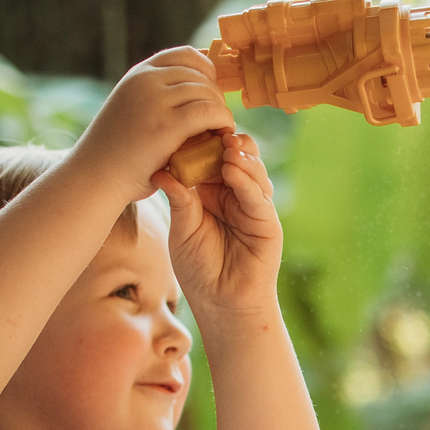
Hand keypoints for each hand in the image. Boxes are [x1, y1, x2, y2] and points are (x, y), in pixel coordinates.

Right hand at [70, 47, 234, 206]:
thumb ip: (156, 95)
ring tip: (219, 130)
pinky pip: (209, 112)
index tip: (211, 94)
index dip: (207, 71)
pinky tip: (222, 134)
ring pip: (207, 93)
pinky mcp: (167, 125)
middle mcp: (146, 80)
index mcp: (139, 73)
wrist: (96, 176)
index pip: (186, 54)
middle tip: (218, 120)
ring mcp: (155, 100)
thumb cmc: (117, 150)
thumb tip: (193, 88)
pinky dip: (223, 121)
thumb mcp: (132, 107)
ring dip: (221, 110)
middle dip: (216, 96)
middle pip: (200, 75)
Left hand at [157, 128, 281, 316]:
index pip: (211, 159)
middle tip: (215, 131)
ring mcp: (253, 207)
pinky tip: (233, 171)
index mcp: (211, 193)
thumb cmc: (198, 268)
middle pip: (236, 159)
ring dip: (240, 158)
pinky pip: (258, 197)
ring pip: (252, 172)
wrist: (220, 302)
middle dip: (227, 143)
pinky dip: (247, 182)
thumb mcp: (182, 229)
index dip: (205, 143)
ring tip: (226, 147)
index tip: (192, 127)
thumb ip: (180, 200)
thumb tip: (161, 170)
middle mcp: (234, 195)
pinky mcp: (267, 222)